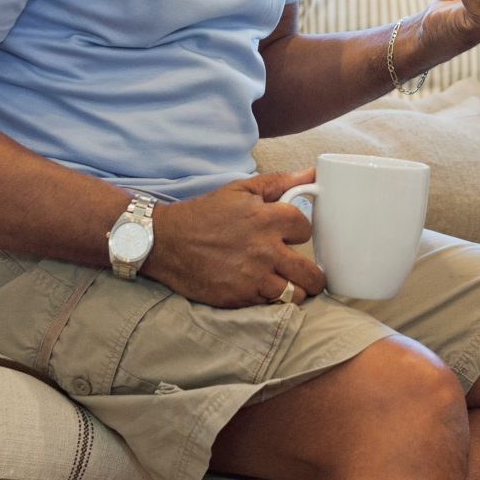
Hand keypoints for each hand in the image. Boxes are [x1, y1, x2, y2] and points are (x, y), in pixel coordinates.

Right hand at [147, 170, 326, 308]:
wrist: (166, 242)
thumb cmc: (204, 214)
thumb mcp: (240, 190)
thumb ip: (279, 182)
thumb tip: (312, 173)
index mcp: (267, 218)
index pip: (306, 229)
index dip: (300, 232)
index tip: (291, 235)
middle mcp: (264, 250)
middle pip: (311, 273)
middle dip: (314, 275)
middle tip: (306, 273)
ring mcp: (252, 277)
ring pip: (295, 294)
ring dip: (295, 291)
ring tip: (287, 285)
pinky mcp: (239, 298)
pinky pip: (269, 305)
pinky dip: (270, 300)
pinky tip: (263, 290)